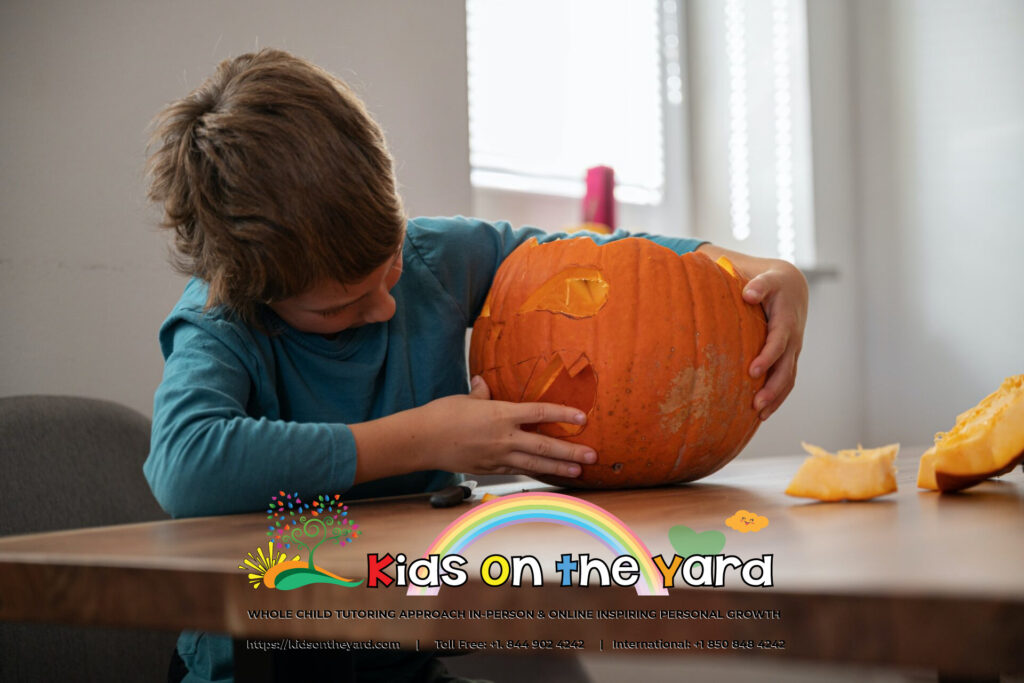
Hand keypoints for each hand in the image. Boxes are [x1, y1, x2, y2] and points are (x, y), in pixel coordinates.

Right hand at [421, 376, 597, 477]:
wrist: (421, 441)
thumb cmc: (441, 416)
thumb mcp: (465, 399)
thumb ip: (481, 393)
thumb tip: (485, 382)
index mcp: (500, 414)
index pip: (539, 412)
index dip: (563, 414)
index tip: (582, 417)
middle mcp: (504, 438)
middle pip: (545, 445)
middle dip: (571, 451)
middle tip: (593, 455)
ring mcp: (498, 456)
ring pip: (535, 463)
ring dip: (559, 467)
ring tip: (579, 470)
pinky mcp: (490, 469)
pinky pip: (518, 470)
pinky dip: (535, 472)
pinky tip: (547, 474)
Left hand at [739, 259, 807, 419]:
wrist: (793, 288)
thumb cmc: (773, 283)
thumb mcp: (768, 279)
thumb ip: (758, 285)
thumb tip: (748, 294)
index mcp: (786, 321)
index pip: (778, 343)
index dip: (767, 358)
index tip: (751, 372)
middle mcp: (793, 340)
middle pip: (786, 368)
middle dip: (772, 388)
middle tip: (755, 404)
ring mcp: (793, 351)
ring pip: (788, 379)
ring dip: (776, 398)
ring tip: (758, 415)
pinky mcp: (789, 358)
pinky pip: (786, 381)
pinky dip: (777, 398)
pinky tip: (762, 413)